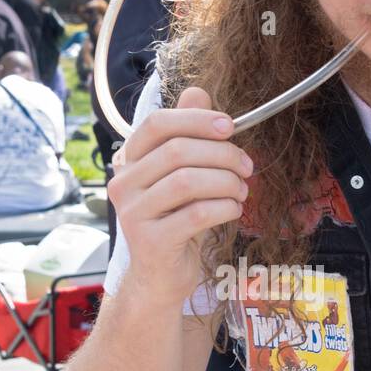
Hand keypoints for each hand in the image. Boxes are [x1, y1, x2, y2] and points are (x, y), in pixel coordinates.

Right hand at [107, 87, 252, 307]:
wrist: (160, 278)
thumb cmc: (177, 223)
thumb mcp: (184, 176)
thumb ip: (188, 135)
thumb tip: (197, 92)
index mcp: (129, 161)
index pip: (158, 124)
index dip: (197, 120)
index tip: (230, 127)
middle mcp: (123, 184)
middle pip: (178, 151)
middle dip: (223, 154)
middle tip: (247, 167)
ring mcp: (133, 214)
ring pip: (188, 181)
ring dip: (227, 182)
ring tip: (242, 191)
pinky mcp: (151, 241)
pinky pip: (197, 213)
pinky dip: (225, 208)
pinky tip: (234, 211)